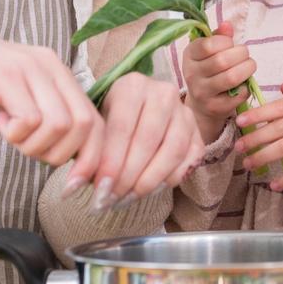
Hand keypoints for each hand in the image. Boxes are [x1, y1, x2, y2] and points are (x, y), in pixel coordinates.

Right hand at [0, 23, 98, 172]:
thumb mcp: (22, 103)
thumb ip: (49, 122)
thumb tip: (73, 161)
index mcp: (60, 74)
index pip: (96, 121)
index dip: (92, 158)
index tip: (74, 184)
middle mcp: (51, 67)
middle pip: (83, 125)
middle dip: (58, 154)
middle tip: (28, 149)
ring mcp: (30, 68)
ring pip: (58, 125)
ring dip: (31, 144)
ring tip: (9, 131)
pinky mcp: (5, 75)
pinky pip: (28, 120)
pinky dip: (13, 133)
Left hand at [83, 71, 205, 208]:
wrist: (138, 109)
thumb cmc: (112, 118)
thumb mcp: (98, 124)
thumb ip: (94, 150)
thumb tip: (84, 184)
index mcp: (132, 86)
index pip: (122, 127)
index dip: (112, 162)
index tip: (101, 188)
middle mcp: (162, 93)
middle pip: (148, 140)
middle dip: (129, 175)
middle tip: (113, 198)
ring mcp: (184, 111)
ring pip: (173, 150)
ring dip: (150, 180)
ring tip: (130, 197)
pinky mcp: (198, 130)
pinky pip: (191, 158)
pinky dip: (172, 178)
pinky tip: (152, 190)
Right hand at [180, 21, 254, 142]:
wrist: (202, 104)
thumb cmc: (209, 71)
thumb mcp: (208, 51)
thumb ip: (218, 37)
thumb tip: (227, 24)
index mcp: (189, 56)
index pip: (207, 45)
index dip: (225, 41)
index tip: (231, 44)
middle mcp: (192, 74)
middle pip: (222, 60)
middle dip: (242, 54)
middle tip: (245, 55)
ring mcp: (202, 93)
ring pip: (231, 77)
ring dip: (247, 68)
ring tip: (249, 66)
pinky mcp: (215, 107)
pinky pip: (238, 94)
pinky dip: (246, 87)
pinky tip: (243, 84)